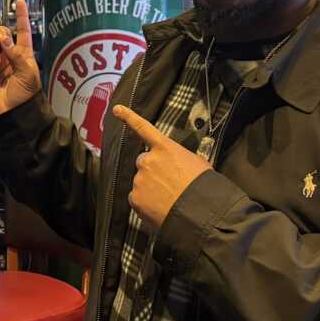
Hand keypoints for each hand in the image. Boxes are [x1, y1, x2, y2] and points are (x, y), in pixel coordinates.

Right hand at [0, 0, 41, 117]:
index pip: (23, 31)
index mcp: (24, 54)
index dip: (21, 16)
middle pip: (0, 34)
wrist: (13, 115)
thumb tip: (4, 39)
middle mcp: (9, 56)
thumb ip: (16, 53)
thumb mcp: (27, 72)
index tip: (19, 1)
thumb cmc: (26, 96)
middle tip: (2, 43)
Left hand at [114, 105, 211, 231]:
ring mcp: (139, 179)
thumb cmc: (203, 187)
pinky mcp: (135, 198)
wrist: (199, 211)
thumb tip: (177, 166)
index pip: (144, 128)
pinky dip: (146, 204)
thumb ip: (179, 159)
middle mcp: (148, 160)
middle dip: (151, 171)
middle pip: (143, 162)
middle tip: (168, 184)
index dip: (129, 117)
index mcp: (164, 148)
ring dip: (150, 188)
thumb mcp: (196, 163)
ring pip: (141, 182)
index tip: (116, 109)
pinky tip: (160, 208)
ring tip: (168, 199)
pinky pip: (137, 199)